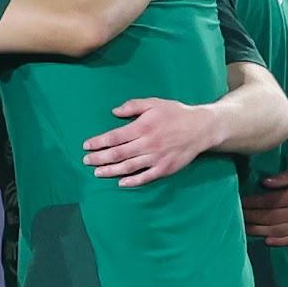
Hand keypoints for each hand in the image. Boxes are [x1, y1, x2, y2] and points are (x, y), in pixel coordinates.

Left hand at [84, 97, 216, 186]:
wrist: (201, 128)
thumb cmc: (175, 113)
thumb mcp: (154, 103)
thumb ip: (133, 106)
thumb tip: (114, 112)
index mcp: (143, 127)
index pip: (115, 137)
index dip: (98, 142)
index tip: (86, 146)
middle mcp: (148, 144)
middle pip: (118, 154)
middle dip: (99, 158)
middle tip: (86, 161)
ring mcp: (156, 158)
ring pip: (129, 167)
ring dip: (111, 171)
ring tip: (97, 172)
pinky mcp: (165, 168)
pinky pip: (146, 177)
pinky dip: (133, 181)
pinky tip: (121, 183)